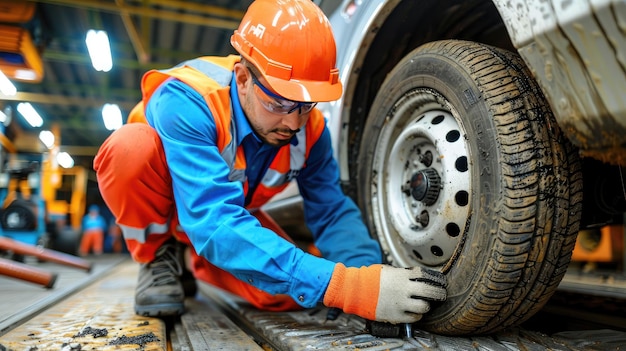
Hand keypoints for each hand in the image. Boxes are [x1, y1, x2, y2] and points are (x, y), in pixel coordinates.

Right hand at [323, 263, 446, 323]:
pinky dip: (417, 316)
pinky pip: (414, 318)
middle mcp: (404, 289)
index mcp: (402, 275)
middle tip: (441, 295)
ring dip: (426, 306)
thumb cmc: (369, 279)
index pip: (426, 276)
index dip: (436, 279)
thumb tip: (414, 277)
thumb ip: (402, 274)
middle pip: (430, 291)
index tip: (440, 281)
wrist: (356, 290)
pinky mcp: (396, 315)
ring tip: (425, 304)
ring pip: (424, 307)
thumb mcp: (387, 270)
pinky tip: (414, 312)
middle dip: (439, 293)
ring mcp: (401, 303)